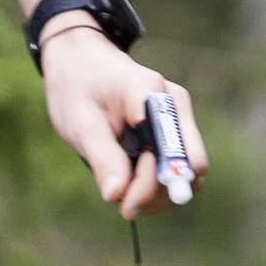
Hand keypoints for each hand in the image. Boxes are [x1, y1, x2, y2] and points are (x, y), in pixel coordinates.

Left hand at [37, 21, 206, 220]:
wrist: (80, 59)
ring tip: (124, 195)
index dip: (152, 184)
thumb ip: (103, 158)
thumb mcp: (80, 123)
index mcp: (150, 94)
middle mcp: (173, 103)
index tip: (124, 205)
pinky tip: (132, 184)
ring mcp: (178, 114)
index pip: (171, 152)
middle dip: (158, 194)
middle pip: (188, 166)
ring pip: (188, 171)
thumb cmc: (77, 86)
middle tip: (123, 205)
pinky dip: (159, 183)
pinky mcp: (175, 126)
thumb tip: (117, 196)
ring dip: (160, 193)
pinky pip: (178, 165)